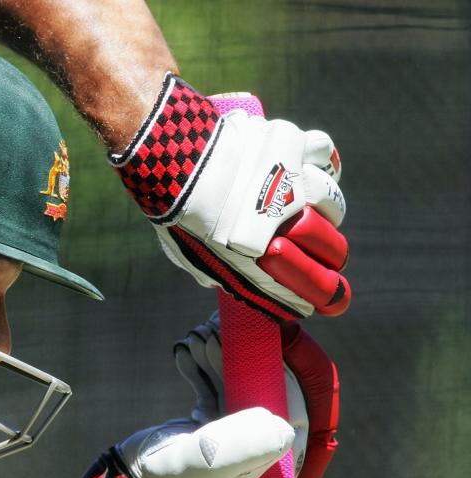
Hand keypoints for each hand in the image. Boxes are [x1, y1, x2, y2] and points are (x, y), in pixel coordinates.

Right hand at [58, 313, 338, 477]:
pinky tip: (186, 355)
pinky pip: (216, 391)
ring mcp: (233, 441)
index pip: (292, 420)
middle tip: (216, 335)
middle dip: (241, 362)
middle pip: (264, 397)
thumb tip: (283, 427)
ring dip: (219, 360)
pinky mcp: (210, 428)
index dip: (279, 379)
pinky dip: (202, 370)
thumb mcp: (198, 466)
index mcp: (265, 475)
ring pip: (238, 389)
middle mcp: (256, 458)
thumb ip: (235, 450)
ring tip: (197, 338)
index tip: (261, 348)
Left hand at [111, 74, 349, 319]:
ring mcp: (294, 181)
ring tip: (310, 205)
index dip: (326, 296)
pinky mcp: (293, 144)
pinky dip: (322, 159)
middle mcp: (288, 222)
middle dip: (330, 255)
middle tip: (323, 250)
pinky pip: (325, 152)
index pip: (318, 290)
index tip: (324, 299)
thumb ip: (217, 272)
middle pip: (336, 250)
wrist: (174, 160)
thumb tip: (224, 284)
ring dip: (326, 207)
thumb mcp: (192, 257)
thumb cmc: (176, 214)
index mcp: (265, 257)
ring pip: (332, 201)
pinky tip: (308, 165)